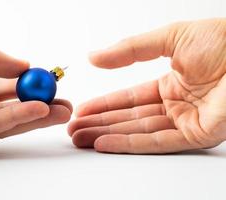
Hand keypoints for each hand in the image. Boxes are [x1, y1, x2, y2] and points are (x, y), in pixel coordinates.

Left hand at [0, 34, 71, 158]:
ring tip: (61, 112)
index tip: (45, 79)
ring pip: (0, 119)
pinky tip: (37, 113)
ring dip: (32, 116)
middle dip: (35, 102)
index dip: (21, 80)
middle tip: (62, 101)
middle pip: (2, 103)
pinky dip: (13, 120)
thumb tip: (21, 65)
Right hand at [68, 18, 225, 153]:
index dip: (104, 104)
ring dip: (107, 135)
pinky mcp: (196, 136)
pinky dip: (129, 143)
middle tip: (74, 130)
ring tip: (81, 139)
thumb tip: (95, 57)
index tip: (82, 109)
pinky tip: (104, 143)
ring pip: (138, 132)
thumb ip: (129, 50)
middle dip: (100, 124)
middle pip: (129, 118)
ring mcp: (185, 121)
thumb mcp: (167, 38)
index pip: (129, 97)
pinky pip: (157, 142)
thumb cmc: (222, 41)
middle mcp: (175, 104)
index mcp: (170, 82)